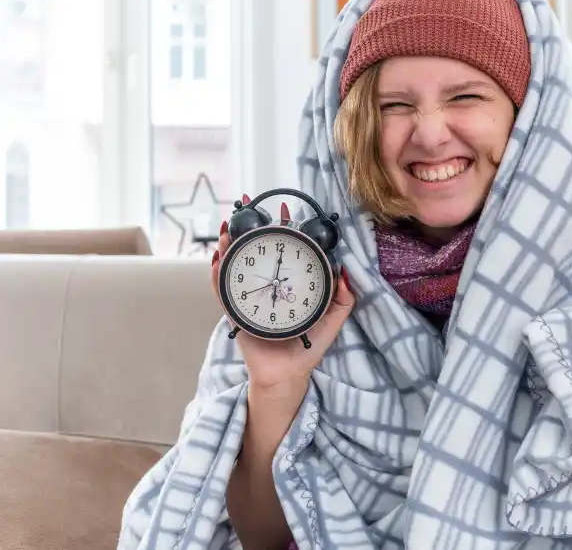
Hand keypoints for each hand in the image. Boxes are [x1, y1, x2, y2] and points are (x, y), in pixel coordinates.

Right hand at [211, 195, 354, 395]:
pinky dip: (217, 276)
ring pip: (235, 266)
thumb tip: (344, 271)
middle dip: (250, 229)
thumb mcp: (333, 318)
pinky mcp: (235, 314)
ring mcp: (248, 299)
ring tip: (230, 228)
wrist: (289, 375)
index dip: (283, 229)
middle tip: (249, 206)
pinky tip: (218, 260)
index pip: (285, 250)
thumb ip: (343, 297)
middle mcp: (266, 287)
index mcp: (287, 285)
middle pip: (255, 252)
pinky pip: (222, 292)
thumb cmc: (309, 348)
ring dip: (229, 245)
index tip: (285, 209)